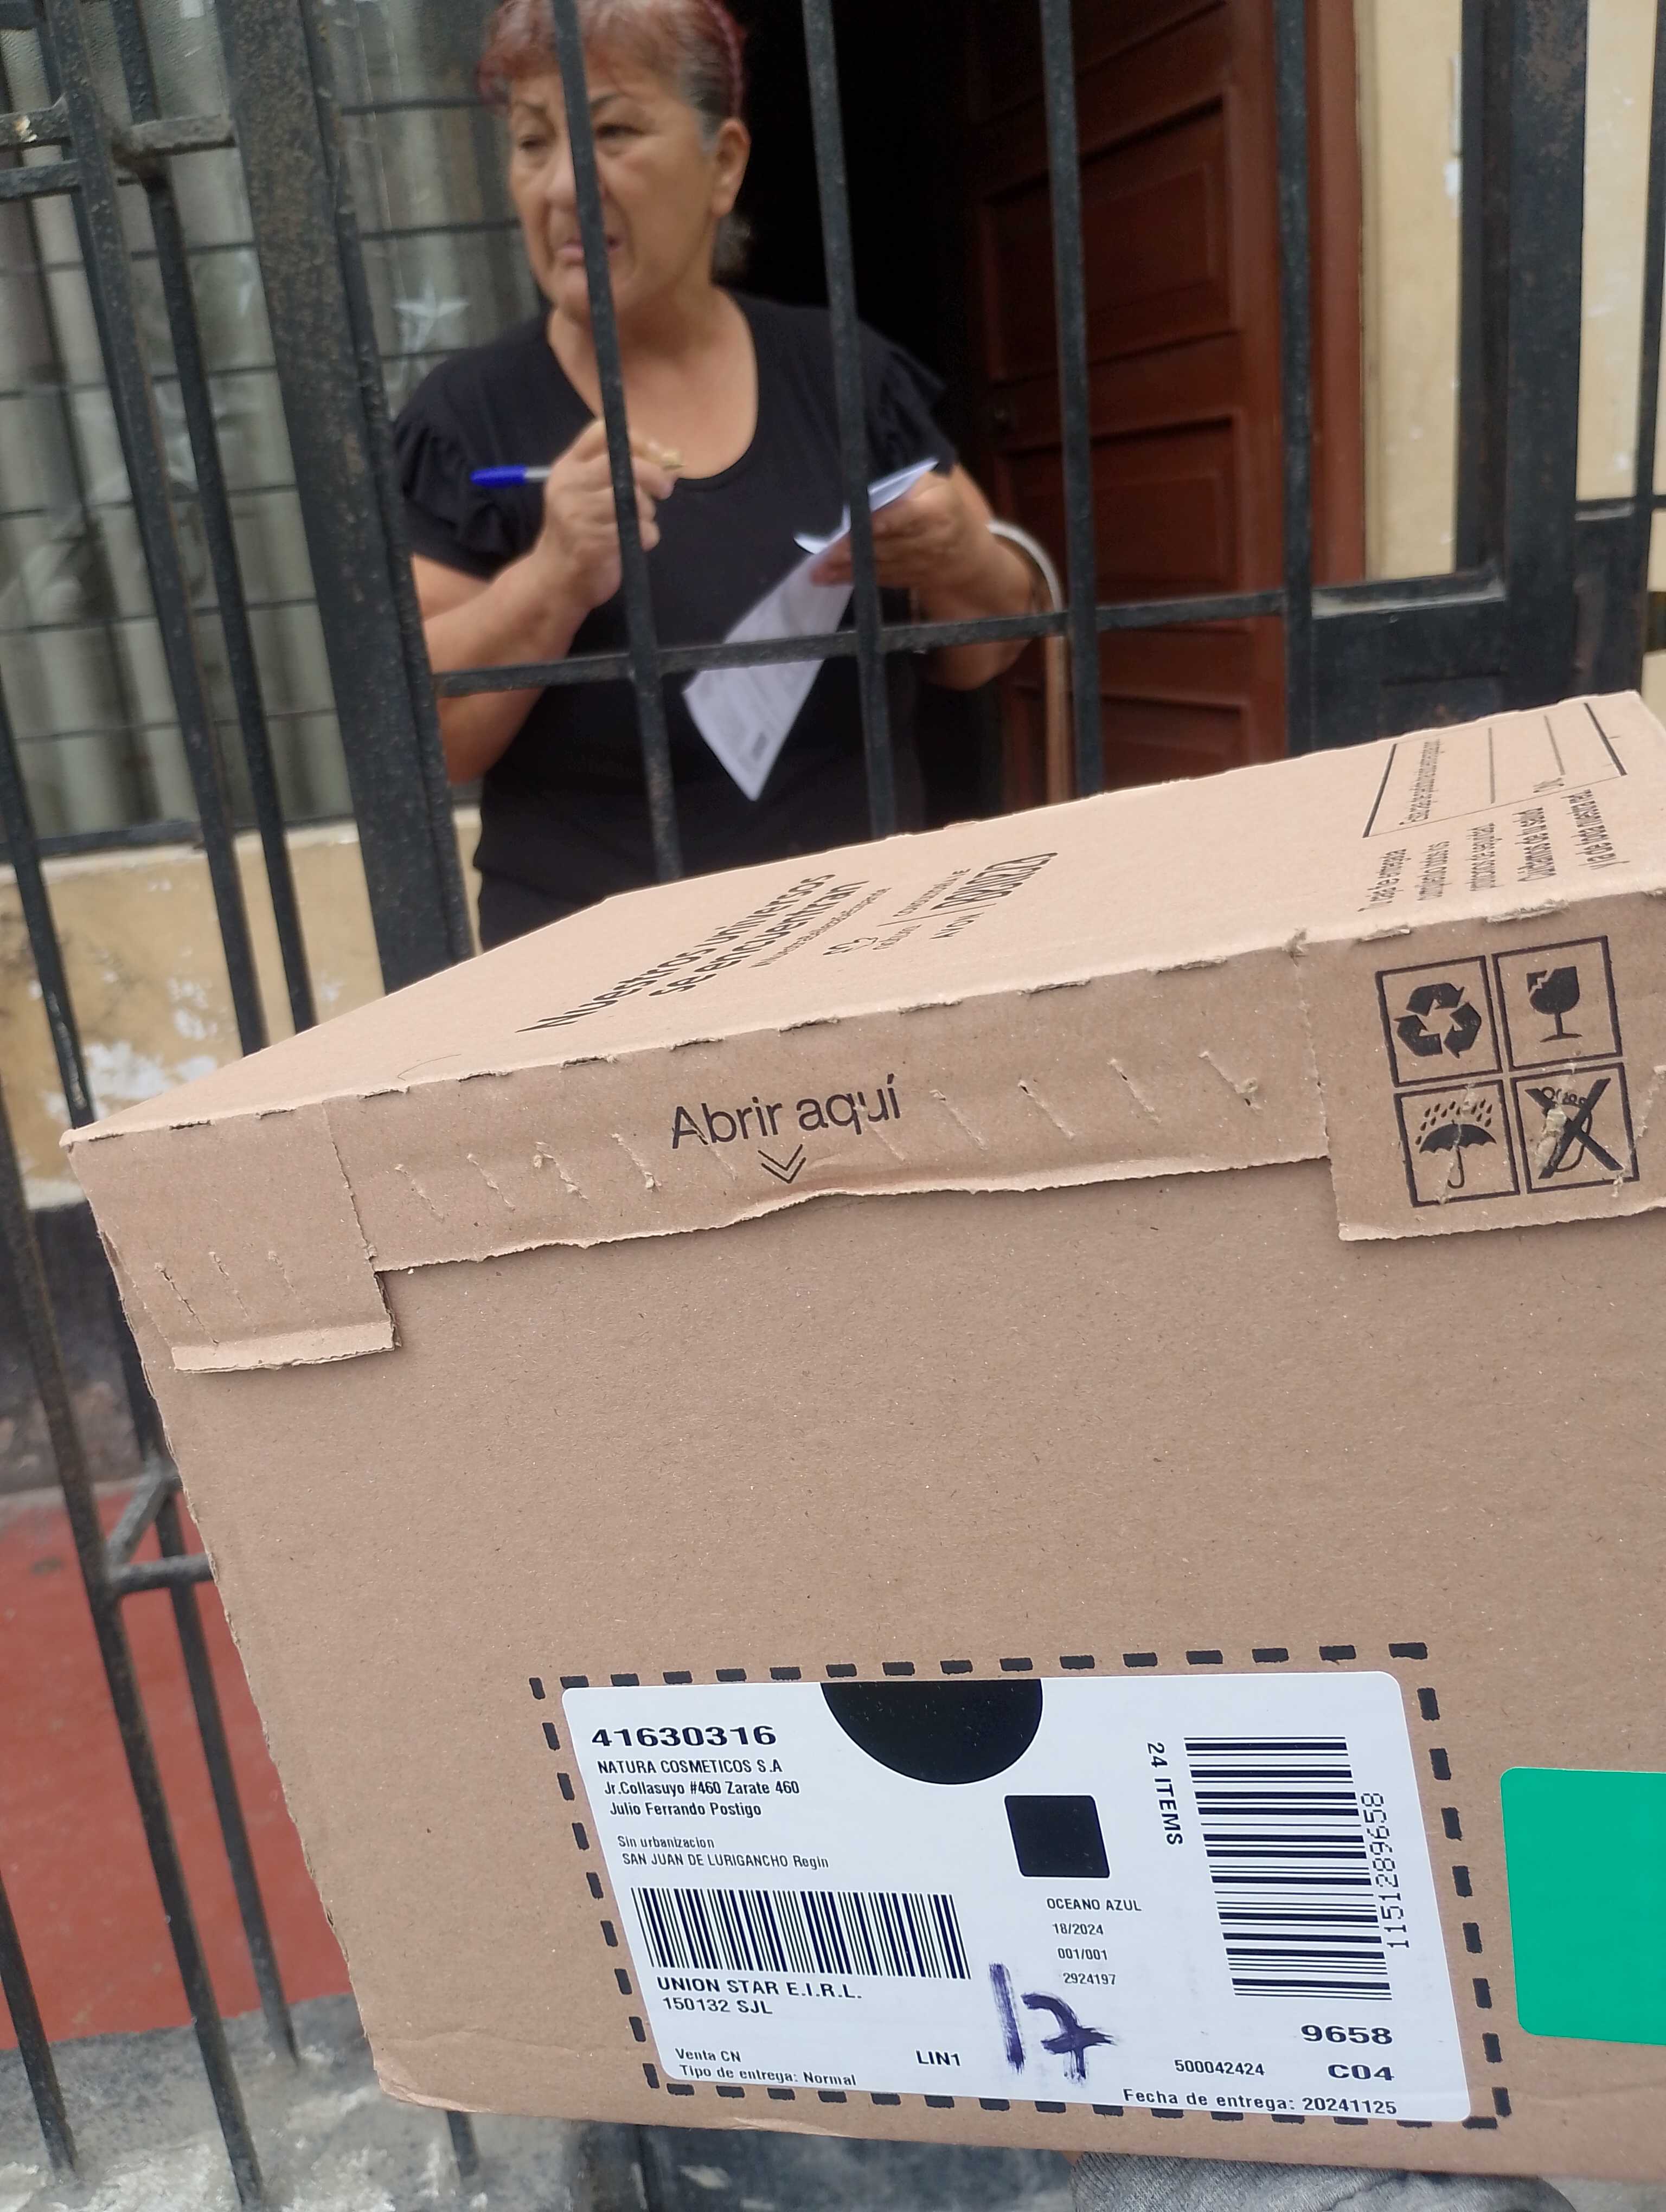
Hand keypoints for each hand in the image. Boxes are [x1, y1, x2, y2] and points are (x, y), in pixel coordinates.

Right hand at [531, 419, 678, 613]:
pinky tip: (637, 542)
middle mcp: (569, 485)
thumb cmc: (580, 532)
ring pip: (634, 499)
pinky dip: (648, 536)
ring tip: (639, 523)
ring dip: (648, 512)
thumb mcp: (592, 495)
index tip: (655, 455)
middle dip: (653, 474)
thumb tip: (672, 460)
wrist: (556, 579)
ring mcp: (578, 515)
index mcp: (568, 467)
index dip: (637, 439)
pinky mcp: (592, 543)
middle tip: (665, 489)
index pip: (601, 432)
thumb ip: (625, 474)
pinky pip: (639, 531)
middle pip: (621, 462)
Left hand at [809, 470, 985, 595]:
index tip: (860, 526)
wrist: (967, 554)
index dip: (883, 523)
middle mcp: (926, 542)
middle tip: (824, 555)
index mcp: (936, 511)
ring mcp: (915, 565)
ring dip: (846, 569)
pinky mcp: (904, 580)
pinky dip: (851, 578)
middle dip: (853, 551)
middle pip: (886, 546)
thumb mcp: (935, 485)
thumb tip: (869, 493)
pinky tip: (828, 578)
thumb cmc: (945, 508)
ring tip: (817, 571)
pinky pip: (875, 579)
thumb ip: (907, 485)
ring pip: (877, 566)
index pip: (905, 517)